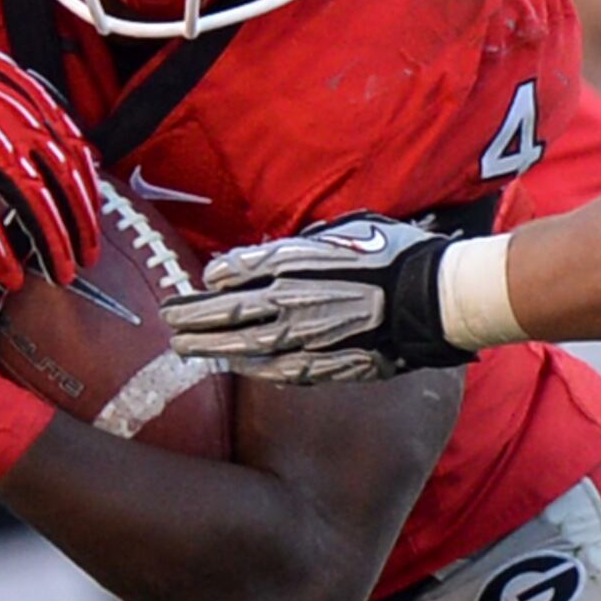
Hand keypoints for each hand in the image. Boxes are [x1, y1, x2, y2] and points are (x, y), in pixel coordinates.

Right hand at [0, 7, 98, 293]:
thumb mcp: (0, 78)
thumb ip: (32, 109)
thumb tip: (63, 140)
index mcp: (32, 105)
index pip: (78, 156)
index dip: (90, 194)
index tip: (94, 222)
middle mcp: (18, 126)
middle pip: (65, 186)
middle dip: (82, 228)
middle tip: (88, 259)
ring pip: (34, 205)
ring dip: (53, 245)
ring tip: (61, 274)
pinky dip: (0, 252)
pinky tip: (10, 276)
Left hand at [163, 213, 465, 382]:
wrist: (432, 298)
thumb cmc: (398, 256)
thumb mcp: (350, 230)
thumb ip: (311, 243)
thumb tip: (288, 249)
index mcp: (292, 261)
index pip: (234, 269)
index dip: (214, 278)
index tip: (202, 283)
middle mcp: (287, 298)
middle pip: (225, 310)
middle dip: (192, 315)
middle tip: (168, 318)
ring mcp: (301, 336)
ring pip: (240, 345)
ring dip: (208, 347)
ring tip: (182, 348)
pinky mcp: (322, 365)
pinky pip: (275, 369)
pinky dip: (251, 368)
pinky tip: (236, 369)